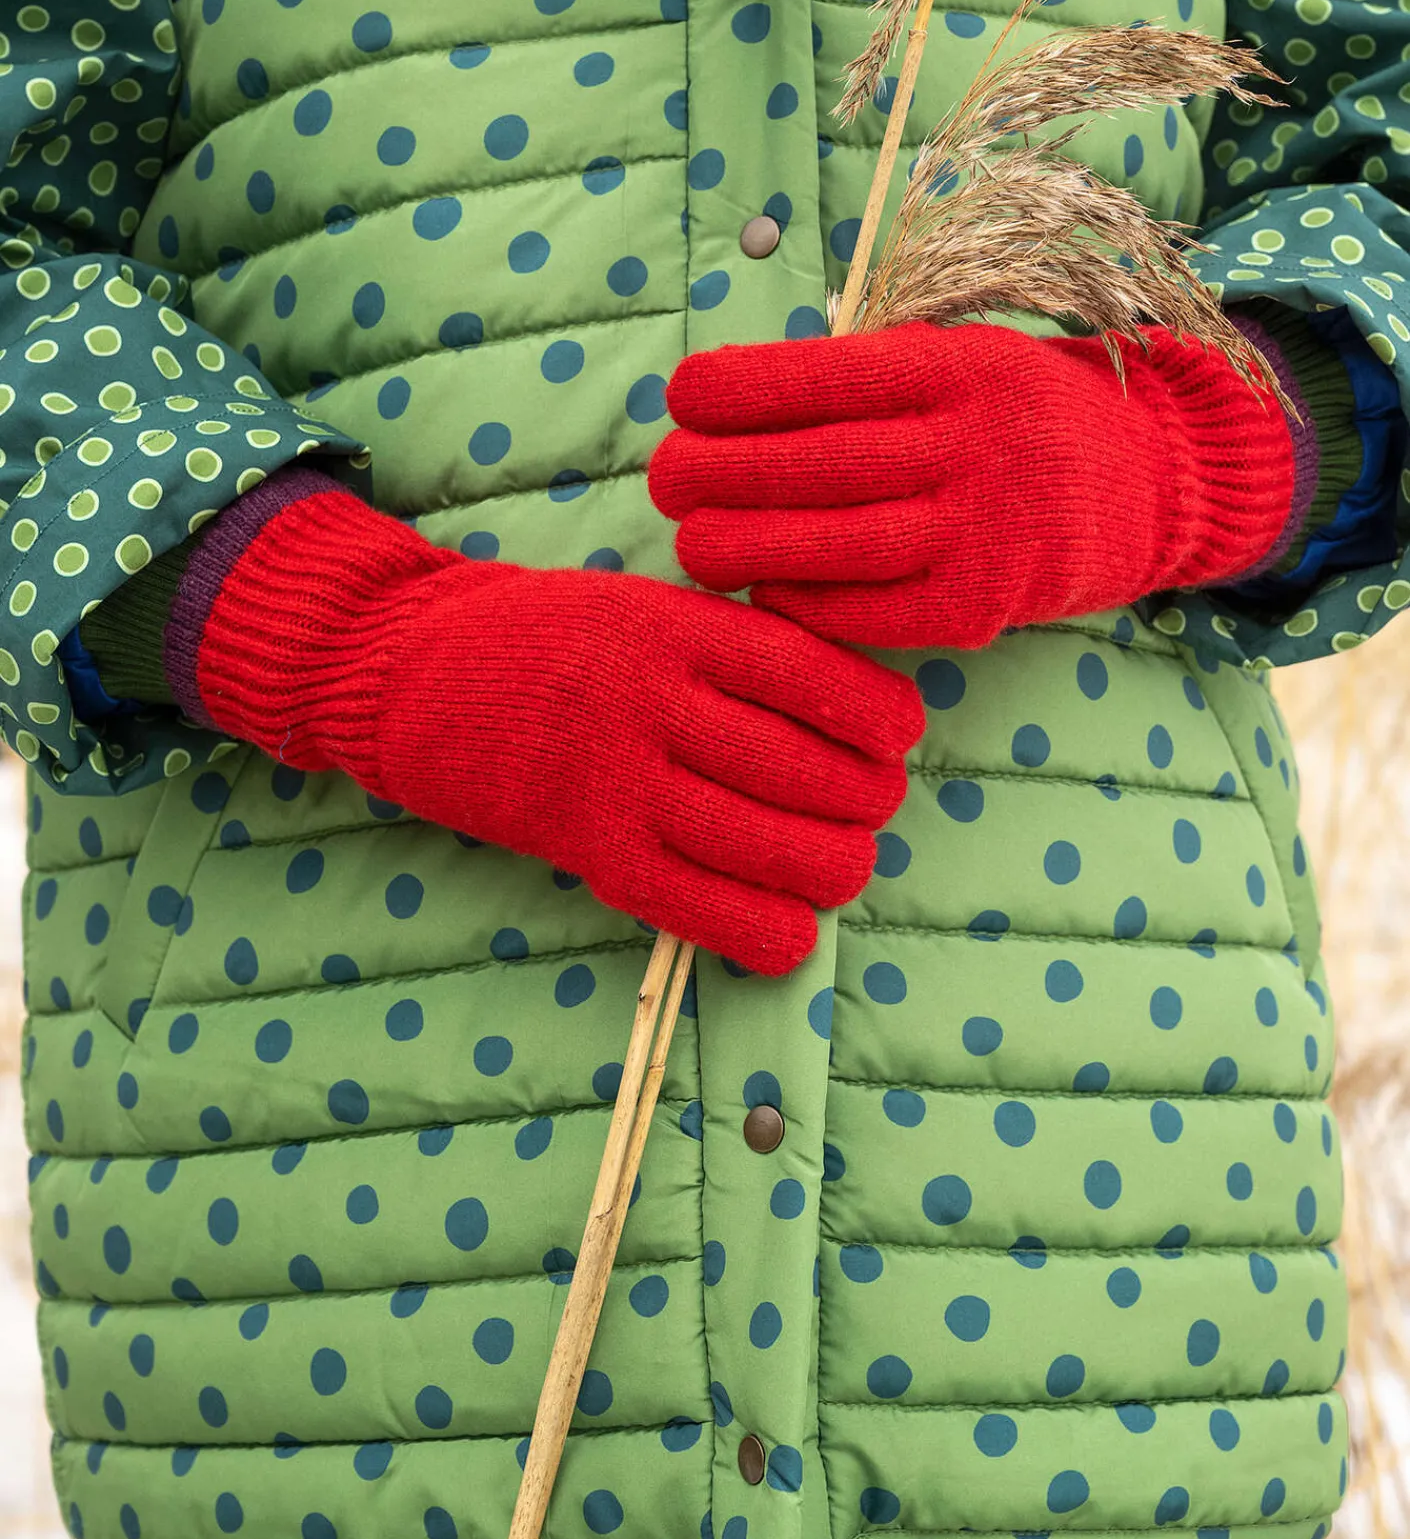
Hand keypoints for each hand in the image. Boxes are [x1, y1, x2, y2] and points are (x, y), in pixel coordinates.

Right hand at [191, 490, 923, 973]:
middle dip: (869, 803)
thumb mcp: (650, 605)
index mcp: (681, 629)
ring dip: (834, 869)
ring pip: (776, 851)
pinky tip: (790, 926)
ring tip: (834, 860)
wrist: (418, 675)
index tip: (899, 736)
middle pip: (812, 775)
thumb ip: (740, 649)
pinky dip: (771, 932)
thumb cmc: (555, 639)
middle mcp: (656, 704)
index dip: (883, 720)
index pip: (817, 678)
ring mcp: (621, 783)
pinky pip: (707, 912)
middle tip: (868, 806)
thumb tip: (860, 712)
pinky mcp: (591, 853)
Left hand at [649, 320, 1294, 648]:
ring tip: (690, 543)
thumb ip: (866, 380)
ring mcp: (985, 531)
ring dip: (749, 547)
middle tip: (664, 479)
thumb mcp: (960, 361)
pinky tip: (762, 591)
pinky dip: (808, 603)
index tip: (681, 397)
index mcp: (961, 371)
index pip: (831, 378)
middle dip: (724, 472)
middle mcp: (977, 446)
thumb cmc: (1015, 416)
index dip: (743, 390)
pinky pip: (874, 611)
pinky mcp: (983, 606)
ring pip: (841, 544)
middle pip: (823, 463)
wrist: (1145, 485)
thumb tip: (731, 400)